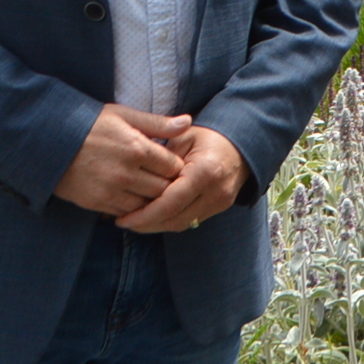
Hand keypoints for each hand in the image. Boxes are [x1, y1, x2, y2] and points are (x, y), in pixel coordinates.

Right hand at [53, 104, 189, 216]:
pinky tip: (134, 198)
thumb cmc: (88, 124)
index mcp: (137, 148)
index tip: (175, 165)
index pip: (173, 167)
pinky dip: (134, 209)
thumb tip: (188, 122)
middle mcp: (126, 172)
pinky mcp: (97, 202)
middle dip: (170, 186)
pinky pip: (126, 213)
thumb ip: (157, 123)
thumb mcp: (123, 115)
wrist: (47, 141)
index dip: (178, 167)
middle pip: (164, 189)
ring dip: (153, 200)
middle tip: (170, 182)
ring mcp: (111, 190)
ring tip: (153, 191)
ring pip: (147, 204)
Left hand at [114, 124, 248, 234]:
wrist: (241, 145)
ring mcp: (220, 202)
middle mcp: (215, 192)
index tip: (123, 218)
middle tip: (123, 222)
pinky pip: (190, 221)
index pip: (170, 203)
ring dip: (156, 226)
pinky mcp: (220, 208)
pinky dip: (169, 221)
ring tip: (134, 221)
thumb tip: (136, 178)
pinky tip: (153, 217)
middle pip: (174, 219)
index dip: (144, 215)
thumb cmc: (208, 137)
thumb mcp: (183, 138)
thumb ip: (161, 158)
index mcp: (204, 172)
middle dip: (146, 224)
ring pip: (181, 224)